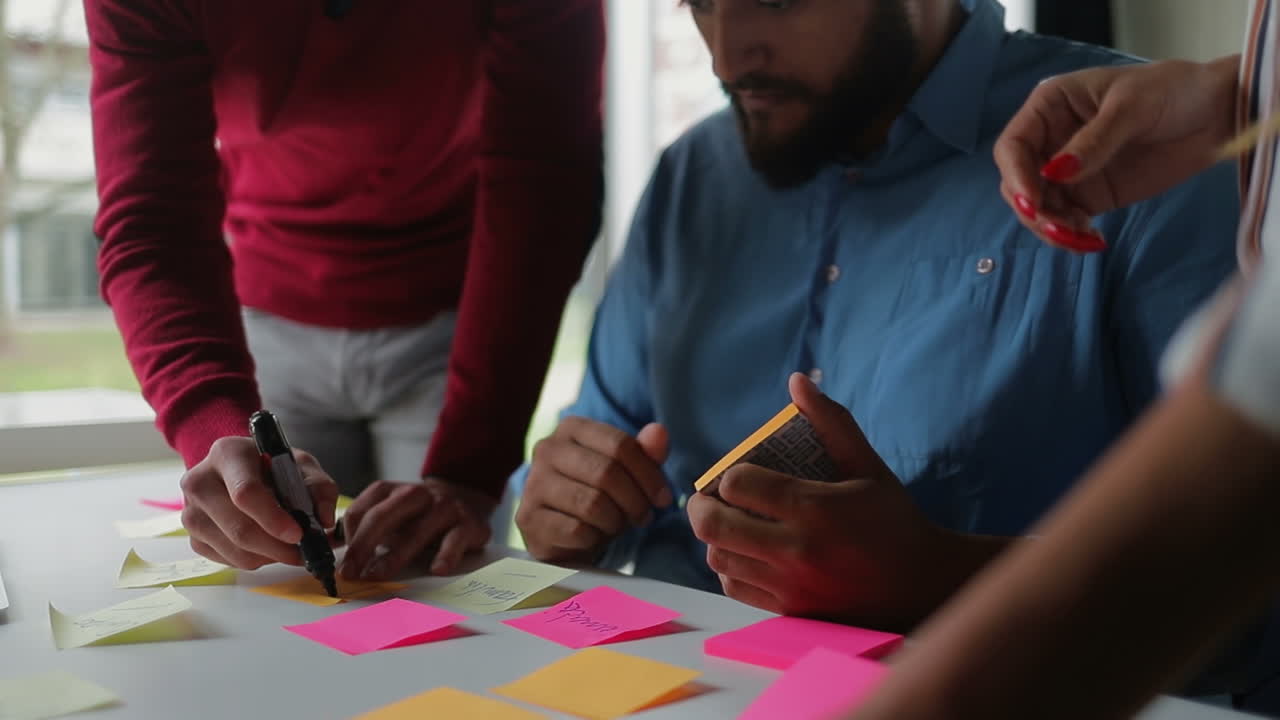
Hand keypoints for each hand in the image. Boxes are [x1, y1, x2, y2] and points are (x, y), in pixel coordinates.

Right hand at [181, 436, 337, 568]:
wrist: (241, 470)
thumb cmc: (272, 466)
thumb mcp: (301, 465)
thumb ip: (319, 487)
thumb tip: (323, 520)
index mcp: (227, 454)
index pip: (246, 493)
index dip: (273, 518)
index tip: (298, 534)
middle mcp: (200, 481)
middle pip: (239, 527)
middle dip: (277, 547)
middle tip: (304, 552)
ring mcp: (191, 511)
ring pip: (234, 549)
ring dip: (269, 557)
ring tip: (290, 548)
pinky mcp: (193, 537)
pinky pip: (227, 560)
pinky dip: (255, 560)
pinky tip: (268, 546)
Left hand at [338, 477, 494, 580]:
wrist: (466, 499)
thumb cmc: (418, 516)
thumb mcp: (390, 516)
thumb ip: (366, 531)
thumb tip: (337, 558)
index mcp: (391, 491)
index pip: (361, 510)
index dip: (348, 538)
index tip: (342, 564)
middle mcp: (416, 494)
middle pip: (384, 516)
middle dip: (363, 545)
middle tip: (350, 572)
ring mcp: (444, 507)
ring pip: (417, 530)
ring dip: (395, 555)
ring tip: (379, 575)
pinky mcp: (469, 523)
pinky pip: (455, 539)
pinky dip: (445, 555)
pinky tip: (436, 569)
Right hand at [517, 417, 673, 563]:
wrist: (563, 534)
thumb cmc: (598, 495)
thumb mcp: (626, 472)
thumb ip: (645, 451)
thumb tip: (659, 431)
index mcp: (572, 428)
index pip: (621, 445)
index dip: (650, 475)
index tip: (663, 498)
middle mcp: (547, 449)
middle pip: (607, 473)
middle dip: (635, 500)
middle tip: (644, 517)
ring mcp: (533, 483)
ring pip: (592, 503)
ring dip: (616, 521)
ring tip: (618, 524)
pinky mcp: (529, 518)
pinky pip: (576, 530)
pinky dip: (595, 538)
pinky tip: (595, 536)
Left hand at [688, 373, 991, 630]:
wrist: (921, 585)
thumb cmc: (892, 519)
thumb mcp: (867, 465)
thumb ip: (831, 421)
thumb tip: (798, 380)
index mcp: (815, 508)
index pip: (738, 485)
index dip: (727, 476)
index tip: (737, 474)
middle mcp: (796, 549)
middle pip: (714, 525)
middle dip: (702, 505)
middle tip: (709, 497)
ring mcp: (790, 585)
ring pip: (718, 558)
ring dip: (715, 537)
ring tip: (729, 523)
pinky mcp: (789, 610)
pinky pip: (734, 587)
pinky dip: (729, 567)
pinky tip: (743, 553)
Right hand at [995, 56, 1238, 251]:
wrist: (1215, 113)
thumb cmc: (1173, 90)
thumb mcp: (1132, 107)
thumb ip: (1094, 141)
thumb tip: (1055, 174)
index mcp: (1050, 107)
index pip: (1013, 145)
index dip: (1016, 174)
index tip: (1034, 201)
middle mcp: (1051, 140)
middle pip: (1018, 182)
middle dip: (1032, 208)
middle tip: (1059, 227)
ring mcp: (1068, 171)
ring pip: (1038, 208)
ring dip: (1050, 228)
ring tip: (1081, 238)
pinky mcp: (1090, 195)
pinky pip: (1065, 221)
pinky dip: (1071, 236)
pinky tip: (1092, 241)